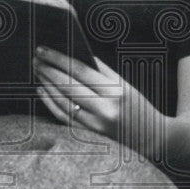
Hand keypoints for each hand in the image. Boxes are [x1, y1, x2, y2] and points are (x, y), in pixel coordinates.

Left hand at [34, 46, 161, 151]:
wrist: (154, 139)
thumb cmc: (138, 106)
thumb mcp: (125, 85)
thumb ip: (102, 71)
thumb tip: (74, 55)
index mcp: (116, 91)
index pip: (80, 70)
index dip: (58, 58)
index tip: (43, 49)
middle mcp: (105, 109)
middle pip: (68, 86)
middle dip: (48, 70)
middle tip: (35, 58)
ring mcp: (96, 124)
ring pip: (63, 102)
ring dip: (47, 85)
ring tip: (38, 71)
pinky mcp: (89, 135)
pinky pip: (64, 117)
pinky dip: (51, 103)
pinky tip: (42, 91)